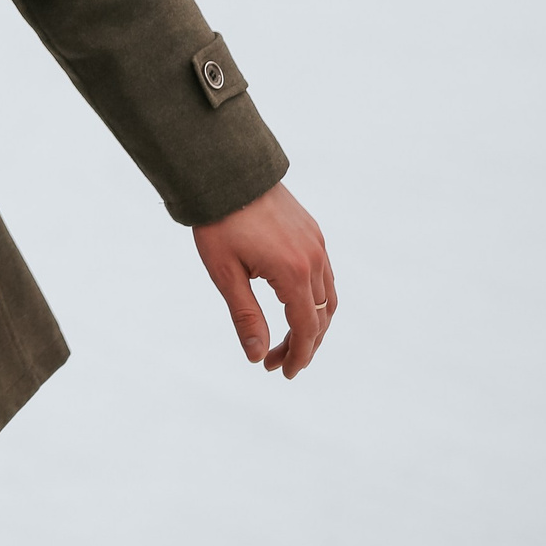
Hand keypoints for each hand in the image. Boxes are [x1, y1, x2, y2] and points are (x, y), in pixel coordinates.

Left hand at [193, 180, 335, 377]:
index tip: (283, 373)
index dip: (298, 355)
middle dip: (303, 345)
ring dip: (311, 324)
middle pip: (320, 317)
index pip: (305, 329)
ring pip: (326, 298)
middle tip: (276, 362)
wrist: (227, 173)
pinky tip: (293, 306)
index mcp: (294, 272)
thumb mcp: (225, 273)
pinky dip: (314, 300)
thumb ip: (245, 316)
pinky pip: (325, 276)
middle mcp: (314, 259)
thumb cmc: (219, 223)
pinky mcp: (313, 233)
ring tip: (287, 341)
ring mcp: (317, 244)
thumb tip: (258, 356)